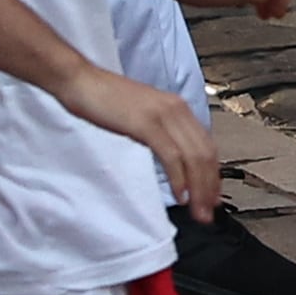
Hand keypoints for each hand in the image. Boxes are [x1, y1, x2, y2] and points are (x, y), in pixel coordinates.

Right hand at [54, 65, 219, 218]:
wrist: (83, 81)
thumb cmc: (107, 99)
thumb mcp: (143, 115)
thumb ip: (161, 132)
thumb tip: (173, 160)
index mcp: (177, 107)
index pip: (207, 145)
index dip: (213, 174)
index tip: (212, 197)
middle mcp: (176, 109)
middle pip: (205, 154)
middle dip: (209, 187)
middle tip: (208, 213)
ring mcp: (162, 115)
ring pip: (193, 157)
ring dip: (198, 189)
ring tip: (197, 211)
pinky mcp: (146, 123)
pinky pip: (171, 155)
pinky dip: (179, 178)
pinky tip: (180, 195)